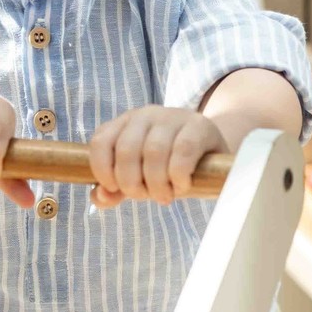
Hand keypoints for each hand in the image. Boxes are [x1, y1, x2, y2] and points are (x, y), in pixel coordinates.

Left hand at [89, 106, 225, 207]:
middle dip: (132, 184)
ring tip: (164, 196)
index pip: (100, 142)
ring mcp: (173, 117)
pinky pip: (183, 151)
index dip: (103, 171)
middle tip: (145, 197)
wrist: (211, 157)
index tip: (116, 189)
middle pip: (127, 150)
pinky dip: (178, 176)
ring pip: (154, 151)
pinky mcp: (199, 126)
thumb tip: (100, 196)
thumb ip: (114, 190)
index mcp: (124, 124)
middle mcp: (146, 115)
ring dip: (157, 184)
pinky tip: (182, 186)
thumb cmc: (167, 168)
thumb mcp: (138, 179)